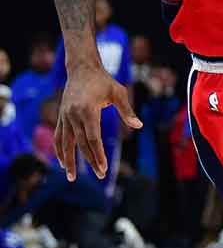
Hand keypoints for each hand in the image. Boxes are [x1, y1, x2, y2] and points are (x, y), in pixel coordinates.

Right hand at [54, 67, 140, 181]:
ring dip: (69, 161)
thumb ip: (127, 110)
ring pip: (66, 143)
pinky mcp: (62, 117)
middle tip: (100, 175)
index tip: (104, 167)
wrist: (82, 69)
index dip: (98, 154)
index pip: (93, 138)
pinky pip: (59, 137)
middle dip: (90, 161)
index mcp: (87, 110)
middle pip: (81, 144)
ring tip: (71, 177)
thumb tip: (139, 126)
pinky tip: (63, 162)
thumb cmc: (103, 81)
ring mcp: (65, 117)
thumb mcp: (118, 92)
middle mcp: (73, 115)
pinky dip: (60, 150)